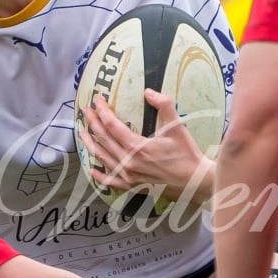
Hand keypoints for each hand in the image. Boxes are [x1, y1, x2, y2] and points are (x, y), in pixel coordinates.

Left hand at [77, 91, 207, 200]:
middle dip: (93, 123)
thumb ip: (164, 105)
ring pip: (103, 158)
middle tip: (86, 111)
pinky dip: (99, 175)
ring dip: (91, 143)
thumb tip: (148, 92)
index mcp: (137, 147)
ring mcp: (129, 176)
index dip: (102, 111)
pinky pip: (111, 181)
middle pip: (103, 139)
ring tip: (82, 132)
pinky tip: (92, 169)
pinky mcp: (133, 185)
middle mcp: (129, 162)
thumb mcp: (177, 126)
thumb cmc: (187, 153)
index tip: (96, 100)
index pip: (112, 125)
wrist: (195, 181)